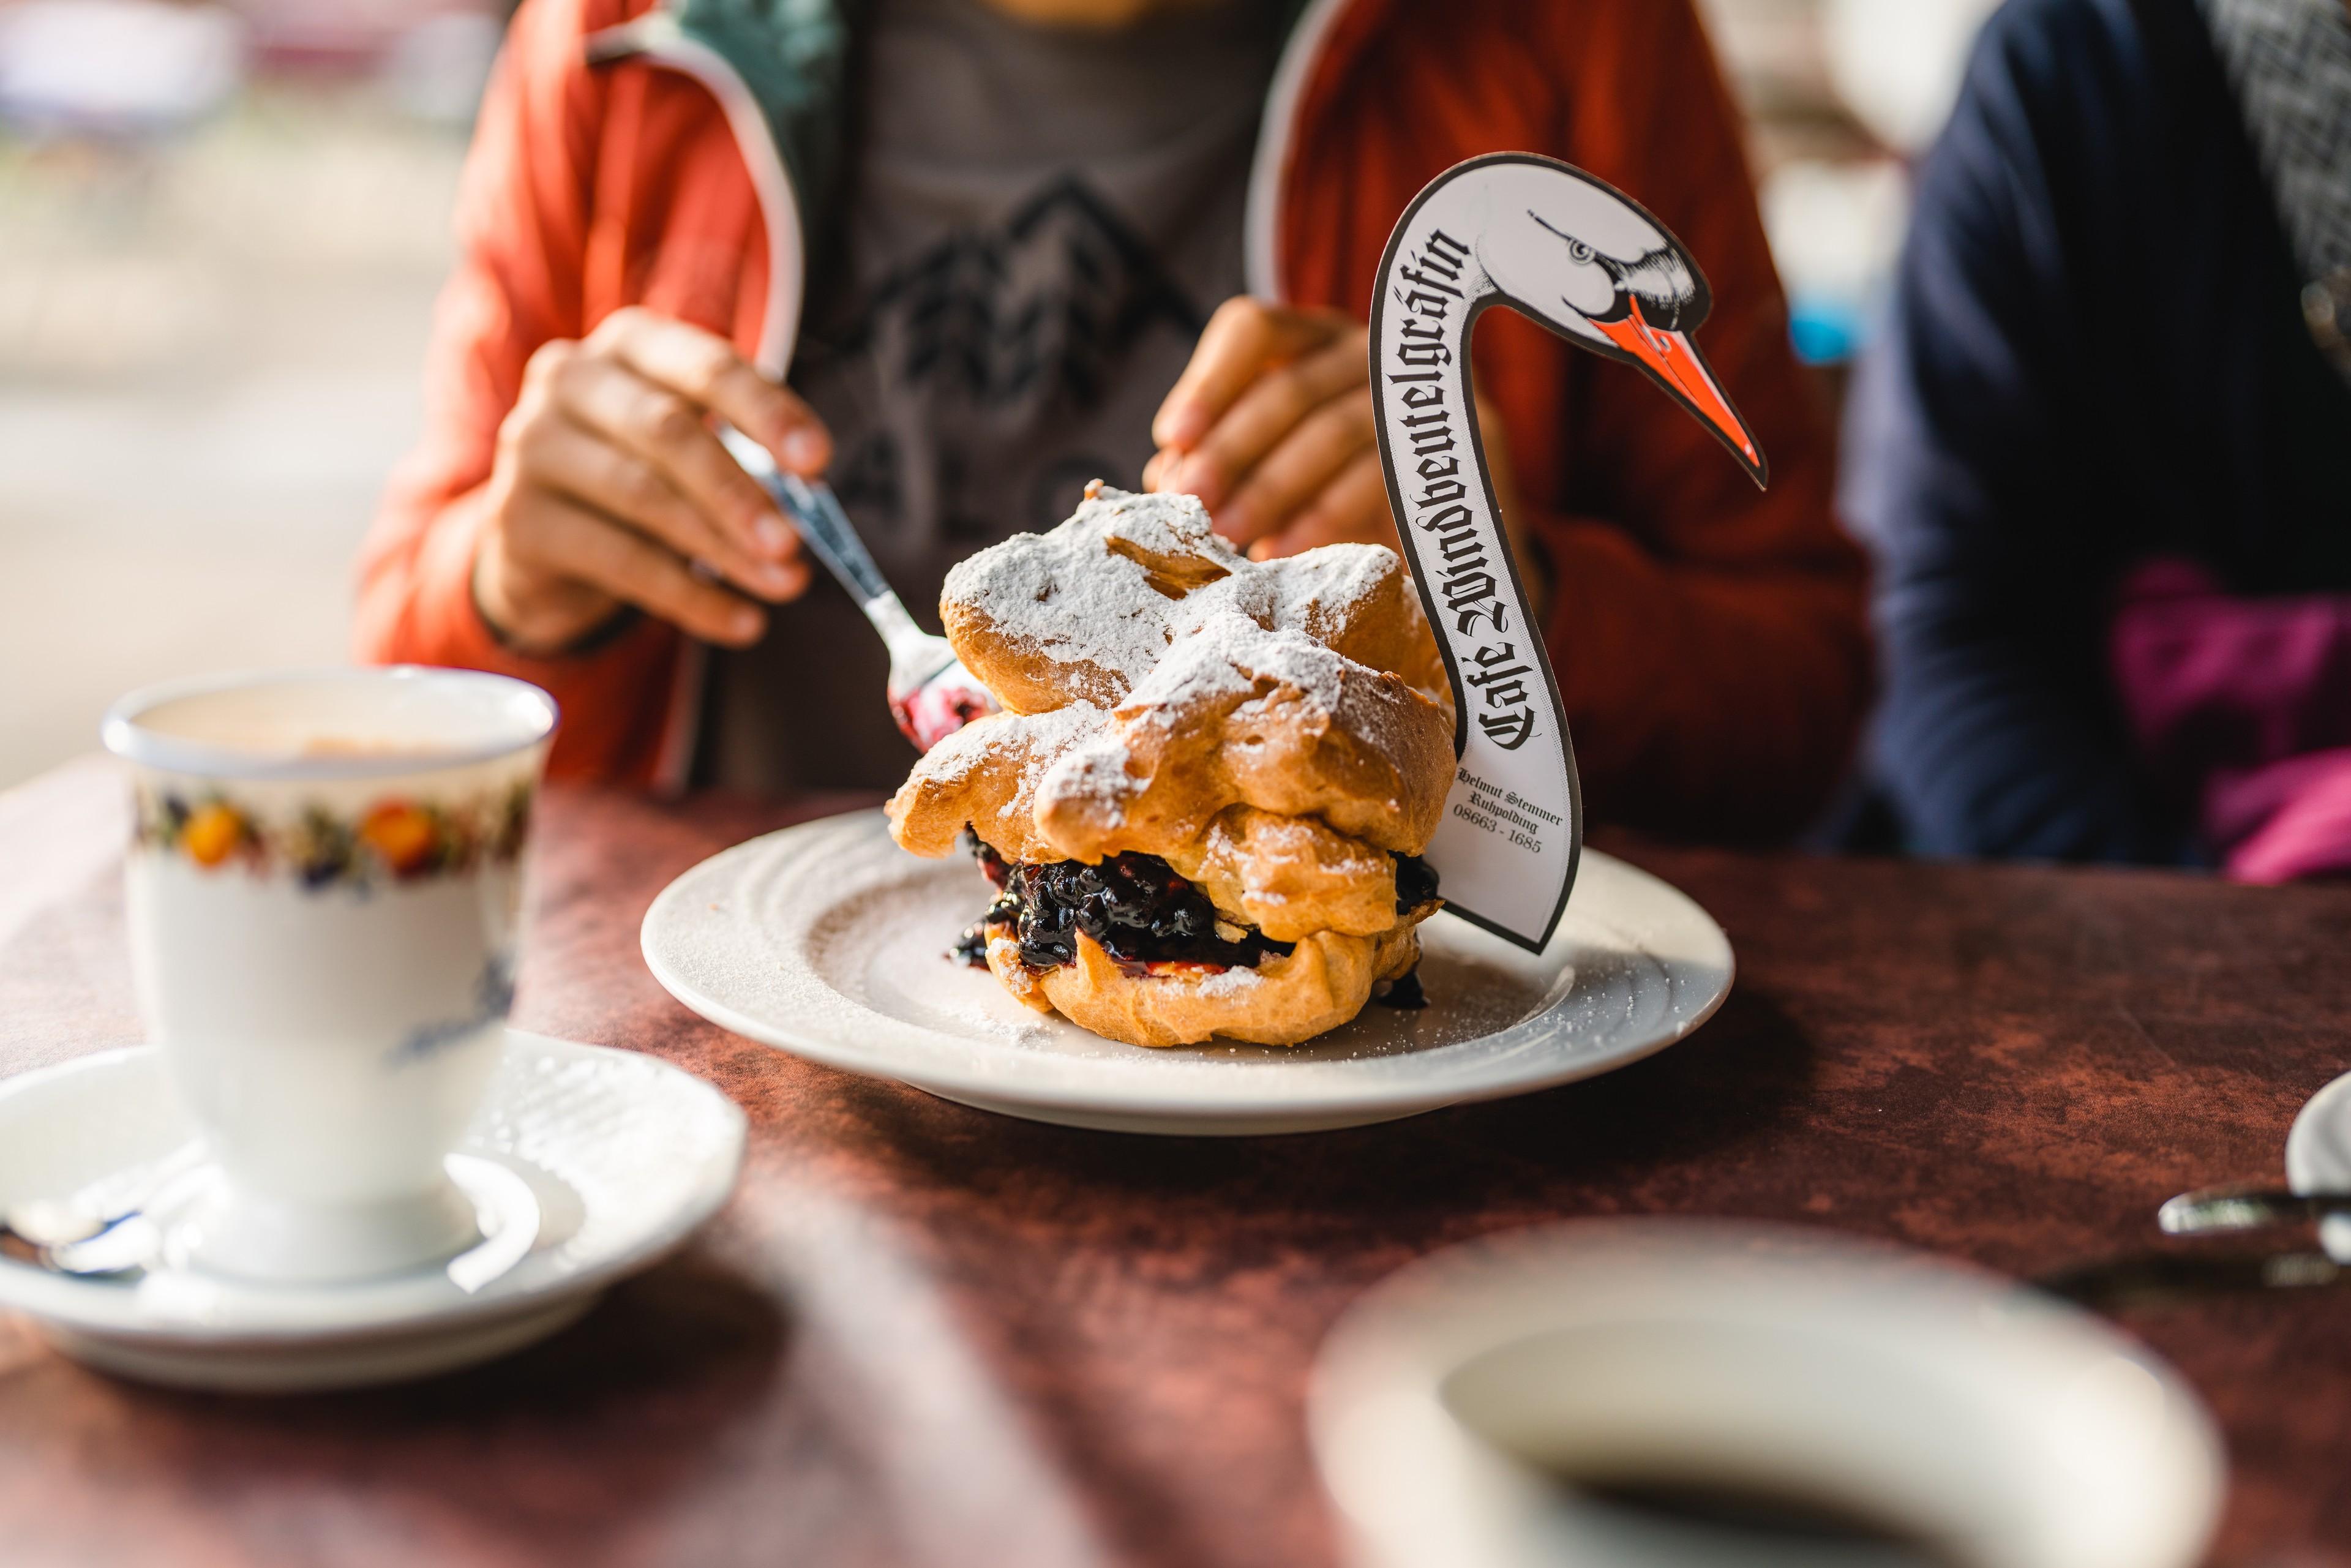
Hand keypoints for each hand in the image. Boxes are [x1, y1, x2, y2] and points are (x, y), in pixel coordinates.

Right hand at [473, 307, 829, 652]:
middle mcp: (571, 379)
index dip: (764, 412)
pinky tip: (740, 622)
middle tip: (793, 543)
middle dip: (738, 491)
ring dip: (722, 549)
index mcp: (631, 343)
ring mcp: (533, 445)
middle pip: (666, 431)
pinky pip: (618, 560)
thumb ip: (748, 460)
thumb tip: (810, 505)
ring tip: (783, 585)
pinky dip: (689, 597)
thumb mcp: (694, 449)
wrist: (547, 538)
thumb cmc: (642, 474)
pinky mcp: (518, 519)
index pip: (705, 366)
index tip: (817, 461)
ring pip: (642, 496)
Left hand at [1146, 297, 1539, 605]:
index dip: (1208, 381)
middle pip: (1288, 388)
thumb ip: (1217, 467)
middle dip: (1230, 449)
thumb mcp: (1265, 478)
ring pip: (1332, 431)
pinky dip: (1322, 515)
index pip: (1253, 329)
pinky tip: (1280, 549)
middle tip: (1188, 502)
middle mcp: (1366, 350)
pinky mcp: (1460, 439)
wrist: (1440, 553)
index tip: (1171, 438)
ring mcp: (1416, 391)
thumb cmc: (1333, 508)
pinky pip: (1380, 475)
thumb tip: (1164, 475)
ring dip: (1269, 486)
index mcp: (1309, 341)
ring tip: (1225, 533)